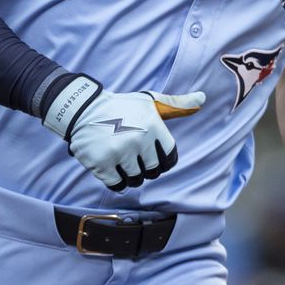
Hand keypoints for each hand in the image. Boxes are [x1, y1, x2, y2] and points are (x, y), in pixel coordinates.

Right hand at [39, 74, 204, 190]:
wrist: (82, 109)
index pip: (170, 158)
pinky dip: (115, 180)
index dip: (162, 159)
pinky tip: (110, 166)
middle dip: (145, 167)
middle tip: (132, 154)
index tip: (151, 153)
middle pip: (153, 172)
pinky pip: (117, 185)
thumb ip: (176, 105)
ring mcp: (119, 152)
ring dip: (129, 174)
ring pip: (135, 180)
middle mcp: (139, 139)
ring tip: (120, 158)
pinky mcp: (102, 164)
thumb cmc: (121, 107)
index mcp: (153, 126)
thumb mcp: (149, 102)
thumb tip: (203, 99)